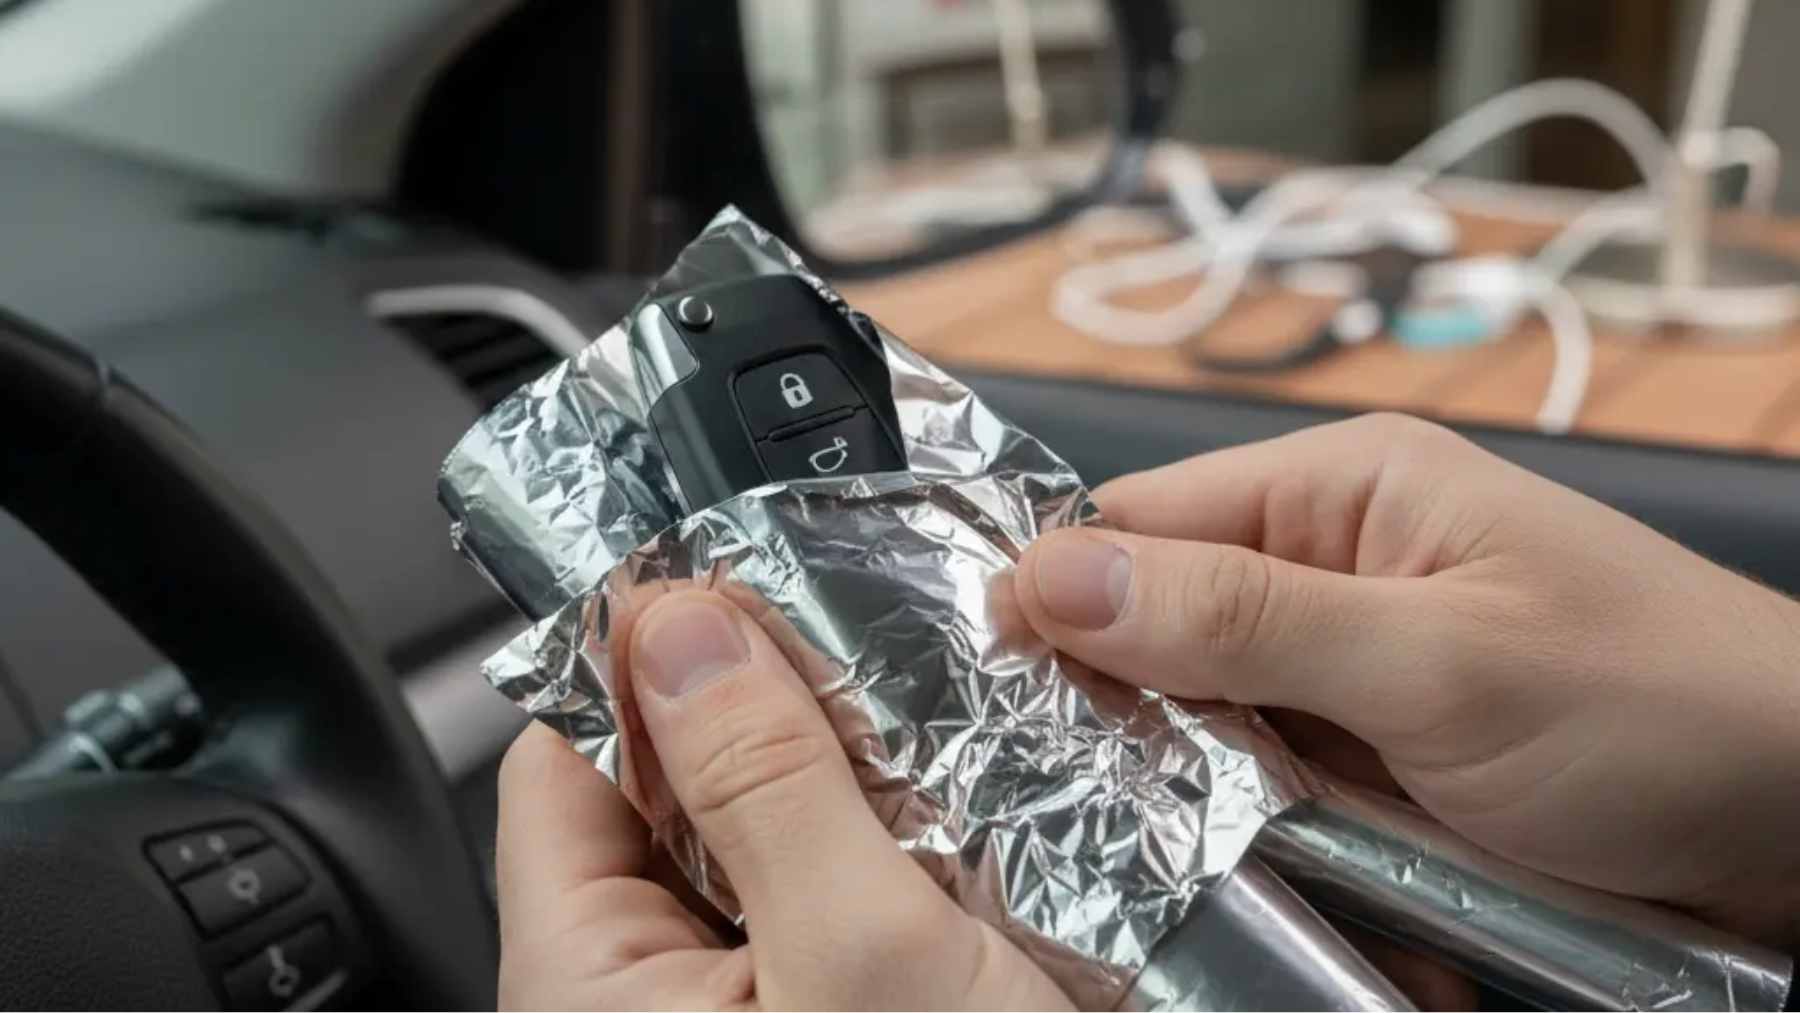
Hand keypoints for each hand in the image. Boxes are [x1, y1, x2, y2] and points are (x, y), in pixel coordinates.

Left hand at [495, 590, 1070, 1010]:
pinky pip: (827, 895)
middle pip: (670, 790)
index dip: (637, 657)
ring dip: (842, 776)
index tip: (729, 573)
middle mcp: (644, 1002)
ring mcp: (740, 1008)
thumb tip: (675, 620)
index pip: (565, 761)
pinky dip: (885, 842)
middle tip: (862, 635)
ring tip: (927, 716)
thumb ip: (763, 779)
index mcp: (588, 990)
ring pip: (764, 838)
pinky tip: (957, 809)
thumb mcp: (862, 952)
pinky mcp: (825, 1010)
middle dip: (766, 710)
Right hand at [1014, 413, 1799, 948]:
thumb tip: (1054, 573)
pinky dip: (1266, 841)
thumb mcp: (1439, 664)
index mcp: (1344, 488)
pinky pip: (1273, 787)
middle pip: (1160, 630)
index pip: (1138, 520)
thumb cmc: (1663, 709)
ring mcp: (1358, 664)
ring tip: (1216, 852)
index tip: (994, 702)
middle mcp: (1338, 561)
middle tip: (1115, 807)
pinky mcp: (1381, 750)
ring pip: (1208, 723)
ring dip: (1203, 798)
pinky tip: (1283, 878)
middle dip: (1134, 723)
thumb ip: (1242, 617)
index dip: (1059, 603)